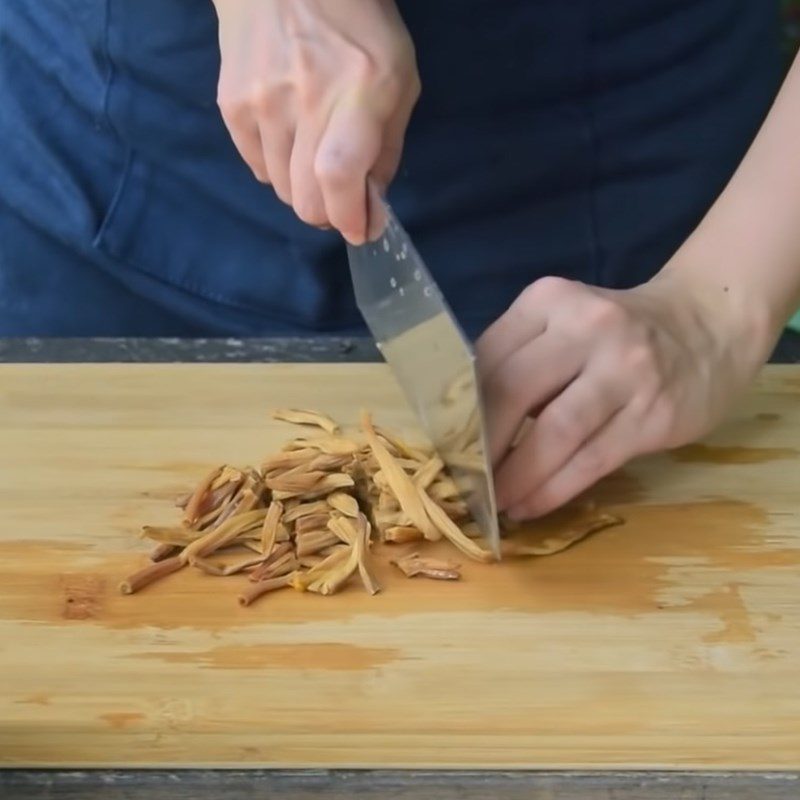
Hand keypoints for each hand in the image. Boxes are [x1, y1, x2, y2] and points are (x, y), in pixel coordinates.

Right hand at [212, 0, 419, 243]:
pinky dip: (278, 170)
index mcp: (358, 91)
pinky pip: (257, 168)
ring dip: (303, 191)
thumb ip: (387, 148)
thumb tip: (370, 207)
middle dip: (328, 213)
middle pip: (304, 198)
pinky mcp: (231, 104)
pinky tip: (290, 141)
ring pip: (281, 189)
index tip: (360, 230)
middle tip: (340, 200)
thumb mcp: (399, 79)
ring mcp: (261, 102)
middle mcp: (304, 99)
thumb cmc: (358, 25)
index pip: (339, 176)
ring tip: (315, 158)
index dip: (348, 216)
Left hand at [477, 272, 772, 519]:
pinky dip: (552, 489)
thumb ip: (519, 356)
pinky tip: (531, 505)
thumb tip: (465, 422)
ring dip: (516, 477)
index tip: (447, 444)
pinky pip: (590, 461)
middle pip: (514, 392)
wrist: (709, 324)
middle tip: (466, 479)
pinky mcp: (653, 414)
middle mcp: (587, 327)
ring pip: (553, 433)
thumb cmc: (618, 331)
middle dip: (482, 446)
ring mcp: (625, 371)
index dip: (461, 409)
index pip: (488, 358)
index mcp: (550, 300)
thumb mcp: (564, 320)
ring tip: (496, 503)